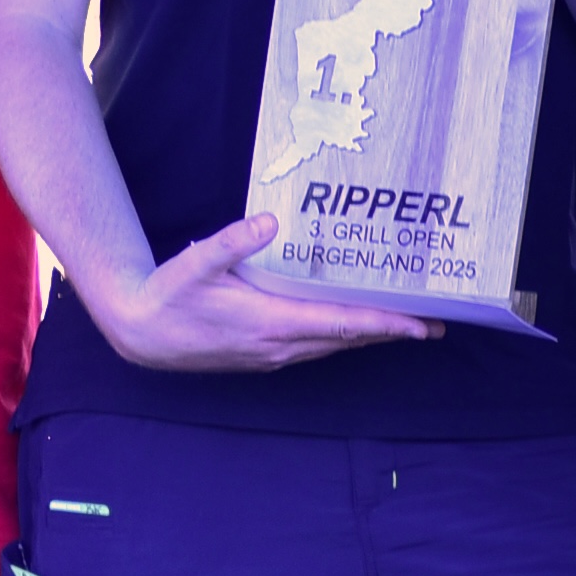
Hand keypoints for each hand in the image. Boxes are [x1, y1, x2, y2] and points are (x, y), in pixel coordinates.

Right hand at [89, 216, 438, 371]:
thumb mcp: (196, 263)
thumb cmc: (169, 297)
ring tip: (407, 326)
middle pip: (348, 340)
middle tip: (434, 324)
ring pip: (334, 346)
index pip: (341, 325)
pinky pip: (316, 347)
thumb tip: (272, 219)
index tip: (421, 326)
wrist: (141, 334)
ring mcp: (273, 355)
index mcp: (270, 323)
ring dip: (370, 338)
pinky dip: (343, 337)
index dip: (385, 326)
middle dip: (392, 333)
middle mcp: (279, 346)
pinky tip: (353, 325)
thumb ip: (233, 241)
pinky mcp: (264, 355)